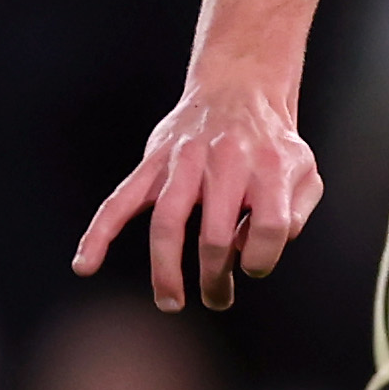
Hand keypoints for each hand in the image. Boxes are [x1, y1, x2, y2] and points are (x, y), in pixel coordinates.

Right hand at [75, 85, 320, 312]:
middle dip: (215, 278)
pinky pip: (121, 199)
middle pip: (215, 236)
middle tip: (217, 298)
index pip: (271, 228)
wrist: (239, 87)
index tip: (252, 268)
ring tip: (171, 301)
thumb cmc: (273, 143)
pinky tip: (84, 264)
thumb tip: (248, 252)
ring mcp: (185, 161)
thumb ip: (294, 215)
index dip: (262, 258)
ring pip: (167, 224)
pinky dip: (100, 233)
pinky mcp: (155, 161)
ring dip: (166, 271)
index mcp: (269, 167)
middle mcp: (226, 161)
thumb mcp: (303, 172)